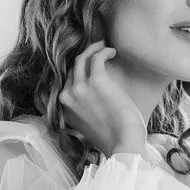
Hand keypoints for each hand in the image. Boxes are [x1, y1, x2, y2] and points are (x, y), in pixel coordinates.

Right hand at [59, 42, 147, 160]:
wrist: (124, 143)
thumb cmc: (114, 139)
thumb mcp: (89, 127)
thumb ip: (84, 114)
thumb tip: (92, 102)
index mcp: (65, 109)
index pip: (67, 82)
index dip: (78, 70)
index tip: (88, 64)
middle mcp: (68, 97)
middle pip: (73, 68)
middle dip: (84, 57)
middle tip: (97, 50)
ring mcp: (80, 88)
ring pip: (81, 58)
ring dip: (93, 49)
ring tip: (104, 46)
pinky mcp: (97, 81)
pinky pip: (96, 57)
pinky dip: (104, 51)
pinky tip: (112, 52)